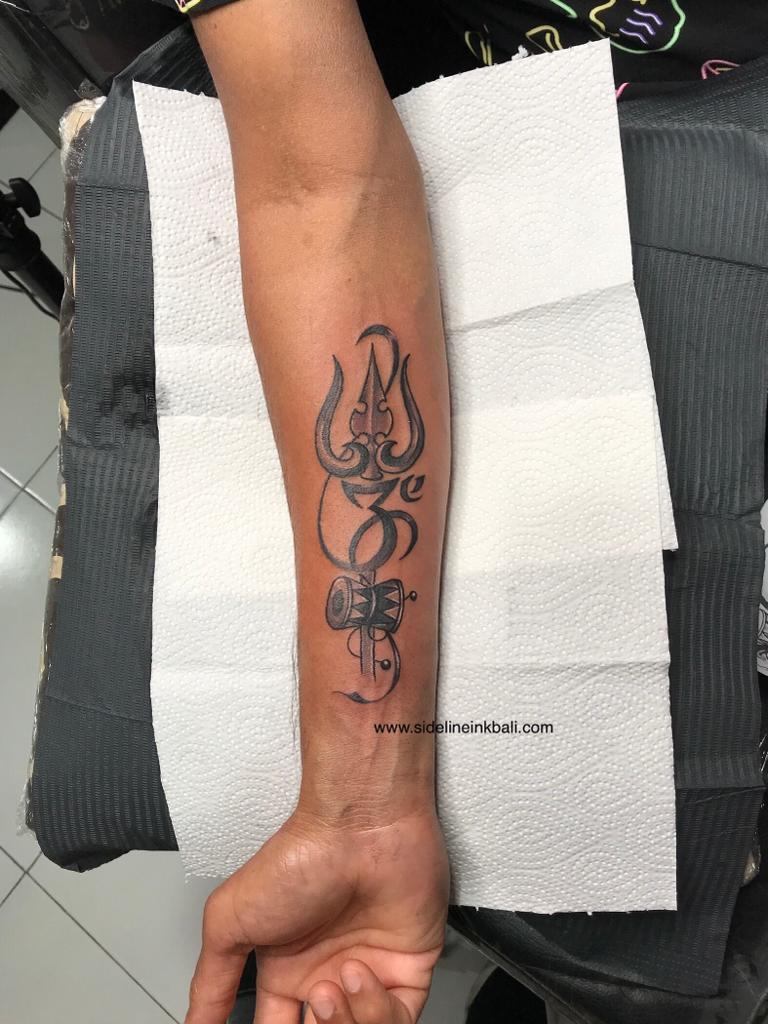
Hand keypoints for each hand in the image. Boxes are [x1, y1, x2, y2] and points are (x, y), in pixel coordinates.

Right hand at [185, 807, 449, 1023]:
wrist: (357, 829)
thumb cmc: (298, 858)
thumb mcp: (229, 920)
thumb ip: (210, 981)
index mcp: (287, 971)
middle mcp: (329, 974)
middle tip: (307, 1006)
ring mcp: (371, 973)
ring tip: (329, 988)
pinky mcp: (409, 969)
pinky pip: (400, 1022)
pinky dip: (378, 1013)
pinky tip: (359, 973)